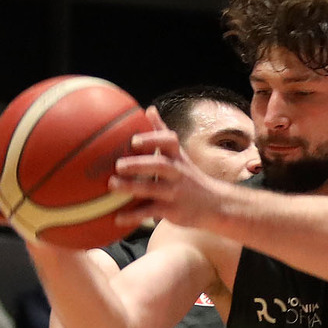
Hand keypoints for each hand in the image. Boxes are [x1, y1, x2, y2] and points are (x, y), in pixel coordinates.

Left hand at [109, 108, 231, 229]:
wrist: (215, 204)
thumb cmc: (189, 176)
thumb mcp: (179, 154)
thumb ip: (161, 133)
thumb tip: (149, 109)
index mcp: (177, 157)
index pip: (169, 142)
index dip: (152, 139)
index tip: (134, 140)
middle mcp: (177, 172)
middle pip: (160, 165)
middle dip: (139, 164)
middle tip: (118, 165)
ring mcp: (175, 192)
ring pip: (153, 189)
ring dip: (132, 187)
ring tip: (112, 185)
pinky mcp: (172, 211)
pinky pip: (151, 212)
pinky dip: (134, 216)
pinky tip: (117, 218)